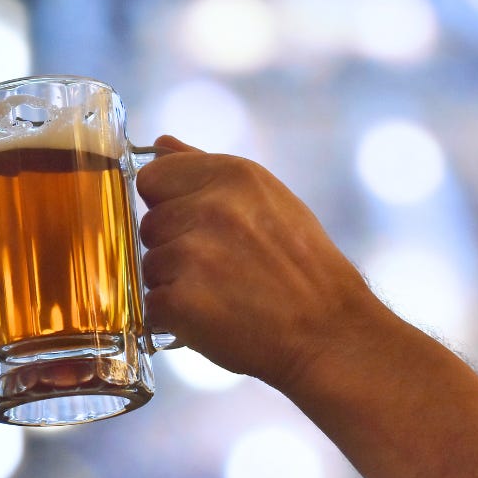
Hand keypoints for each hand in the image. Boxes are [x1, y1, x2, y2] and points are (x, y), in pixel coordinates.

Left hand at [136, 136, 384, 387]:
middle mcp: (210, 208)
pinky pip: (151, 305)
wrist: (330, 333)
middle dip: (174, 247)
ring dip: (174, 284)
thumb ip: (205, 168)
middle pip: (149, 224)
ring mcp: (192, 255)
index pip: (153, 178)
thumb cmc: (300, 267)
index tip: (200, 226)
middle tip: (222, 267)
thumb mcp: (267, 199)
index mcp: (231, 175)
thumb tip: (159, 144)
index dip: (170, 205)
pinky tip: (212, 317)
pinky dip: (174, 318)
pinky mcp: (179, 302)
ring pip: (148, 265)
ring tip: (221, 293)